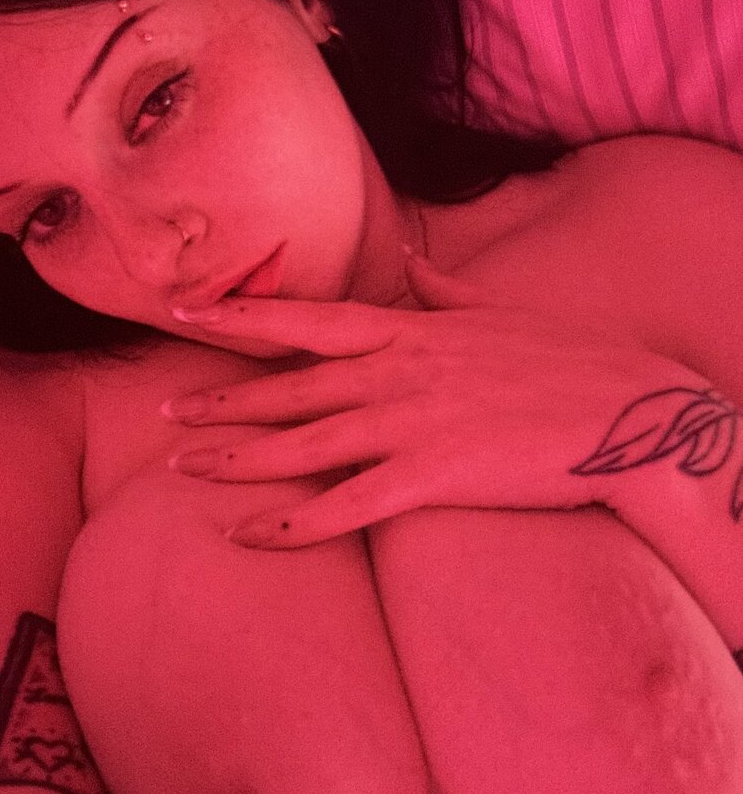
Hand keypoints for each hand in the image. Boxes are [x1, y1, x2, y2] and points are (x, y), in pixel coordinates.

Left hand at [165, 254, 727, 548]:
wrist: (627, 409)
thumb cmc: (566, 357)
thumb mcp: (496, 308)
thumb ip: (444, 287)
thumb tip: (415, 259)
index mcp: (410, 329)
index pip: (308, 319)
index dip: (243, 319)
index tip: (190, 314)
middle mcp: (397, 371)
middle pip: (290, 386)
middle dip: (224, 399)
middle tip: (166, 413)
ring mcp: (411, 422)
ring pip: (303, 441)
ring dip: (238, 456)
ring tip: (183, 464)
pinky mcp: (432, 475)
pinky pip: (347, 505)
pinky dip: (293, 523)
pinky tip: (246, 534)